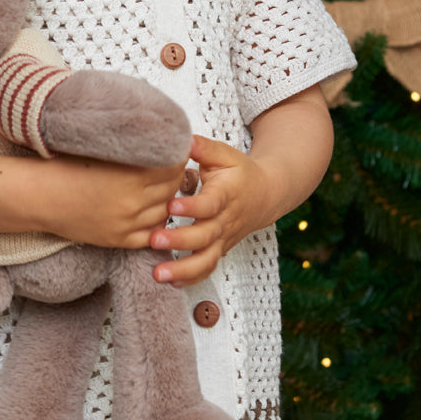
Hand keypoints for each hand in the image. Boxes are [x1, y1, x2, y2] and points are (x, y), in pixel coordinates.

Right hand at [37, 155, 188, 249]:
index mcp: (131, 176)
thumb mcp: (103, 149)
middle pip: (172, 188)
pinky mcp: (118, 239)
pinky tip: (153, 210)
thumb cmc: (65, 167)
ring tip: (162, 186)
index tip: (174, 150)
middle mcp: (133, 203)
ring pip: (164, 211)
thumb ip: (134, 148)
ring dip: (167, 198)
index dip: (176, 156)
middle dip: (174, 176)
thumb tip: (159, 139)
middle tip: (171, 166)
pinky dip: (156, 222)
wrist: (39, 196)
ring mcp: (126, 224)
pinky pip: (151, 233)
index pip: (174, 166)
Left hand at [148, 134, 277, 286]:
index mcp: (226, 194)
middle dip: (180, 241)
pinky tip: (169, 281)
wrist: (266, 196)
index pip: (210, 204)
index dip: (192, 206)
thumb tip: (180, 138)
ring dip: (182, 269)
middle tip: (154, 240)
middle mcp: (225, 221)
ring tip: (158, 274)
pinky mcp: (219, 250)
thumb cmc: (239, 173)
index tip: (171, 205)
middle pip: (205, 236)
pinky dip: (190, 278)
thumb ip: (202, 147)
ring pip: (206, 260)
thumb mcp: (224, 155)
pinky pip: (207, 269)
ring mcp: (223, 239)